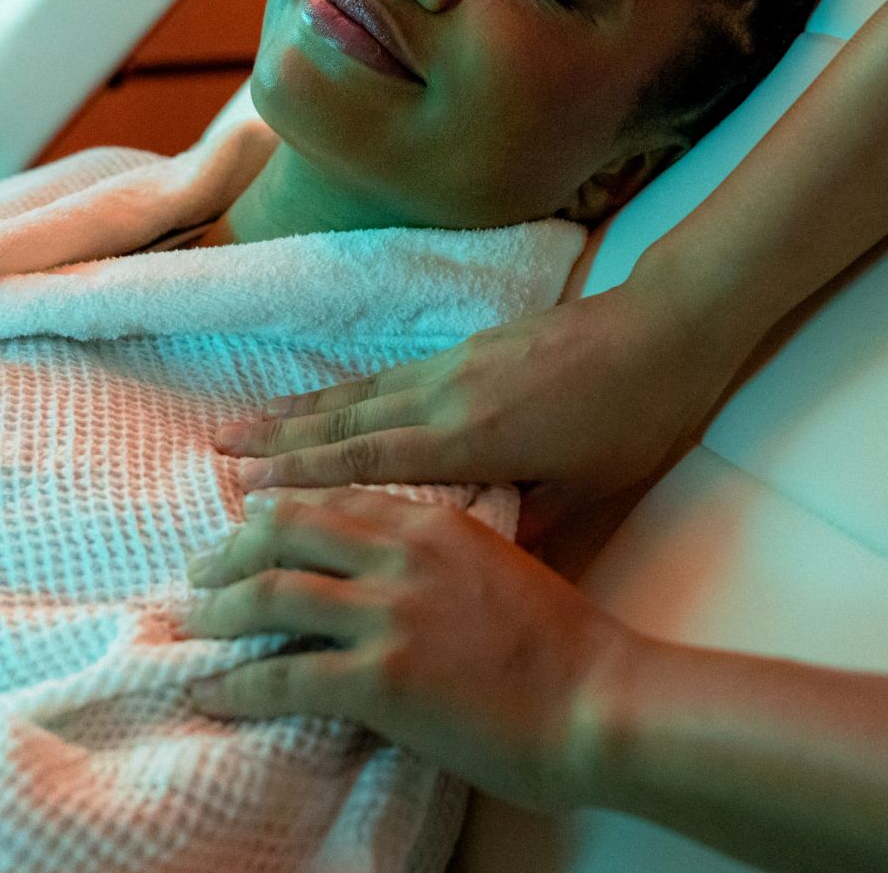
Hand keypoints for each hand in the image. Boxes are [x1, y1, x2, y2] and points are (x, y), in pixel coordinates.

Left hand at [183, 488, 640, 809]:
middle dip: (231, 550)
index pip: (333, 498)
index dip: (280, 508)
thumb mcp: (501, 568)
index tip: (247, 523)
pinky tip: (209, 694)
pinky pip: (283, 676)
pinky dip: (234, 686)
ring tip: (190, 627)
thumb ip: (447, 555)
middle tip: (200, 573)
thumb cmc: (567, 648)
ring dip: (218, 611)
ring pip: (270, 594)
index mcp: (433, 521)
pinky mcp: (380, 677)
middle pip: (286, 529)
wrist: (601, 701)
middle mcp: (402, 553)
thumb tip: (406, 572)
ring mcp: (389, 613)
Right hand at [210, 282, 743, 542]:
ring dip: (301, 410)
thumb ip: (523, 524)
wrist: (669, 327)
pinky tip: (332, 399)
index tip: (244, 492)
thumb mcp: (586, 490)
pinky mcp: (475, 346)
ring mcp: (458, 365)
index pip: (365, 463)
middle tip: (218, 453)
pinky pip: (390, 376)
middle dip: (278, 439)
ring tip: (250, 422)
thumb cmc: (636, 418)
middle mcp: (448, 396)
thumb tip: (473, 560)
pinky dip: (347, 391)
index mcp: (470, 439)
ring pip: (362, 392)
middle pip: (345, 421)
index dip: (300, 478)